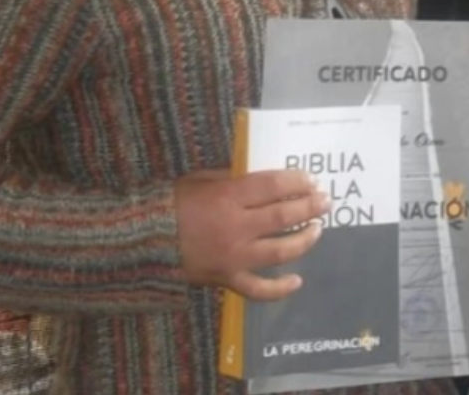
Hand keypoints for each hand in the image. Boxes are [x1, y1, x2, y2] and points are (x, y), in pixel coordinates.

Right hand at [174, 168, 330, 300]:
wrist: (142, 240)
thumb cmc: (173, 203)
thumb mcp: (201, 179)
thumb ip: (232, 179)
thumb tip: (262, 181)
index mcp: (228, 197)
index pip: (273, 186)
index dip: (296, 181)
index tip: (311, 179)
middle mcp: (236, 227)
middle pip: (283, 216)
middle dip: (309, 207)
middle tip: (325, 202)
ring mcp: (234, 257)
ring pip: (280, 252)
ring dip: (304, 240)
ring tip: (318, 229)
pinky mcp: (227, 279)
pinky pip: (258, 289)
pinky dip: (280, 289)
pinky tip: (297, 282)